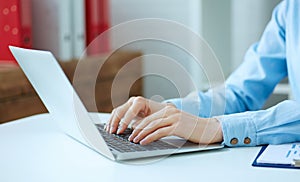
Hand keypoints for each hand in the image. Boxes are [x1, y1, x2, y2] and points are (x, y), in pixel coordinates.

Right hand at [105, 96, 167, 133]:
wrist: (162, 110)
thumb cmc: (159, 115)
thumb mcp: (154, 119)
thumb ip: (143, 124)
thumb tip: (133, 129)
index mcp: (140, 102)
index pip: (129, 112)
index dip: (124, 122)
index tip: (120, 131)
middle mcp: (133, 101)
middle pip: (120, 111)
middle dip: (115, 122)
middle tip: (112, 132)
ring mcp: (129, 104)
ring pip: (116, 112)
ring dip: (111, 122)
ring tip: (109, 131)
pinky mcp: (127, 108)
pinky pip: (116, 113)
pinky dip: (112, 121)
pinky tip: (109, 127)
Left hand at [106, 96, 222, 144]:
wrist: (208, 129)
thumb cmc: (192, 128)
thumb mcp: (177, 123)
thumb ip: (165, 124)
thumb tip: (151, 131)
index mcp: (168, 110)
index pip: (149, 117)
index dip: (139, 124)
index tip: (131, 131)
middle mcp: (170, 112)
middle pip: (148, 120)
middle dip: (137, 129)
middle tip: (129, 137)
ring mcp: (174, 118)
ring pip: (152, 126)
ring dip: (141, 134)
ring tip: (134, 140)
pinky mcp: (177, 126)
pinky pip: (159, 132)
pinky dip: (149, 137)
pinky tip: (144, 142)